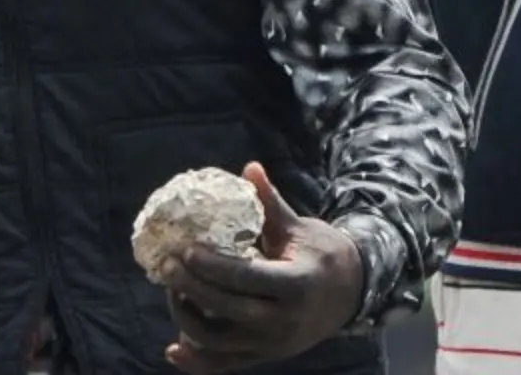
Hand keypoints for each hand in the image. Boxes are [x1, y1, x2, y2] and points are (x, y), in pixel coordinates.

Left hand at [158, 163, 363, 372]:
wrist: (352, 292)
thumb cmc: (322, 253)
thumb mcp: (300, 227)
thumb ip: (270, 202)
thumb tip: (249, 167)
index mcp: (296, 284)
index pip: (247, 277)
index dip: (213, 266)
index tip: (186, 249)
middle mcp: (285, 320)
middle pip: (229, 310)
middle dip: (192, 290)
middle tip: (168, 266)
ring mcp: (275, 344)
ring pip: (221, 342)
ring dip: (188, 319)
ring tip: (172, 291)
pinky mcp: (267, 356)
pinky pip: (227, 365)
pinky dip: (199, 363)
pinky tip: (174, 348)